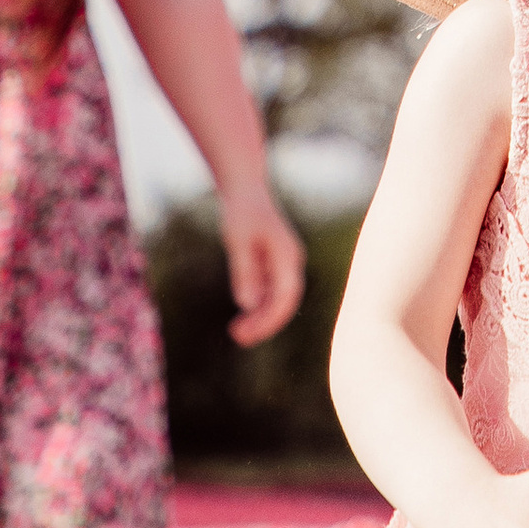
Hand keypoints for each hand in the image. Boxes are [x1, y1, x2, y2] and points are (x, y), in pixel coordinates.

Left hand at [220, 188, 308, 346]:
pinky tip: (243, 316)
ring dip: (261, 318)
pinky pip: (271, 291)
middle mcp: (291, 262)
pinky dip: (258, 306)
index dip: (270, 319)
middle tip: (239, 339)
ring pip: (278, 299)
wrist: (245, 188)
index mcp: (288, 256)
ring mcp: (284, 263)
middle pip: (284, 302)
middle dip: (265, 324)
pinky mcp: (274, 264)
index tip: (249, 333)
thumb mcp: (238, 241)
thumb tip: (248, 305)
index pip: (286, 297)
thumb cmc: (241, 212)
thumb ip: (245, 272)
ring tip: (237, 332)